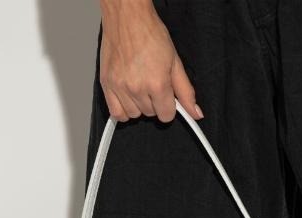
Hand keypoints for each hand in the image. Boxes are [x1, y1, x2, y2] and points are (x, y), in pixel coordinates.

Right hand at [99, 0, 202, 121]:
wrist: (127, 17)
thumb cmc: (149, 33)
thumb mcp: (175, 62)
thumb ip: (185, 91)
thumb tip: (195, 113)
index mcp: (157, 84)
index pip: (166, 116)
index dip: (169, 107)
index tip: (166, 97)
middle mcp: (138, 88)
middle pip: (151, 114)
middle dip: (154, 102)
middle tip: (152, 83)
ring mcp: (120, 88)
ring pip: (134, 114)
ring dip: (139, 105)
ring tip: (139, 85)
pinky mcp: (107, 85)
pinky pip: (117, 113)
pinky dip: (123, 110)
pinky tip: (128, 97)